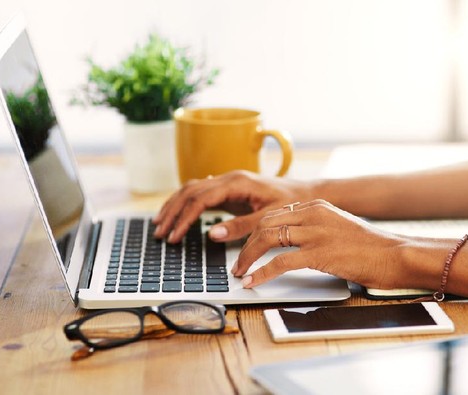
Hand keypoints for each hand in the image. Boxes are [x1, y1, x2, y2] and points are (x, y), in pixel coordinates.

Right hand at [153, 170, 312, 242]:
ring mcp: (228, 182)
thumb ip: (242, 226)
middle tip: (160, 233)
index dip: (184, 218)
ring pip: (192, 189)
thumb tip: (213, 234)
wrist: (306, 193)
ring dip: (174, 206)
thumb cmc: (292, 203)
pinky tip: (177, 213)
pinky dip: (185, 203)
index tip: (175, 236)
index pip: (200, 199)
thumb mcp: (269, 218)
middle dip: (172, 212)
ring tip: (161, 224)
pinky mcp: (229, 189)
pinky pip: (201, 192)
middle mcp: (229, 178)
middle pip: (190, 191)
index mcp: (237, 182)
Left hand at [232, 199, 405, 288]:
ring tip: (240, 273)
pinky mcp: (320, 253)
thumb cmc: (370, 247)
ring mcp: (316, 232)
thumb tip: (290, 243)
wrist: (395, 254)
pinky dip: (261, 273)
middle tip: (238, 263)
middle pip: (265, 224)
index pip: (274, 214)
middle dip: (246, 244)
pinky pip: (280, 262)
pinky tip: (253, 282)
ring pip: (267, 239)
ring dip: (248, 257)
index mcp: (316, 206)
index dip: (253, 231)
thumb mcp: (338, 227)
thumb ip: (315, 228)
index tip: (245, 246)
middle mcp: (313, 214)